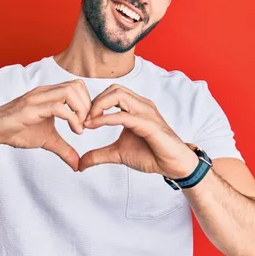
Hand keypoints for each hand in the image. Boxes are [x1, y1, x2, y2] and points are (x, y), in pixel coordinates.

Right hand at [0, 80, 91, 170]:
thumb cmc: (17, 130)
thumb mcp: (48, 140)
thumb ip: (64, 149)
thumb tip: (78, 165)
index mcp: (50, 94)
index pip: (77, 86)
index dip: (87, 102)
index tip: (87, 123)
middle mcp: (45, 92)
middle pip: (77, 86)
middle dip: (88, 106)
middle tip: (86, 125)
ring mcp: (37, 98)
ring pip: (69, 92)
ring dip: (81, 110)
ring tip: (80, 128)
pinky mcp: (30, 109)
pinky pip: (57, 107)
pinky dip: (72, 118)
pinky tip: (74, 131)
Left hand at [78, 84, 198, 177]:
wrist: (174, 165)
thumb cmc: (151, 155)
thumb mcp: (118, 154)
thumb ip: (99, 155)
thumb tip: (80, 164)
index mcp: (135, 107)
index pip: (111, 92)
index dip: (94, 103)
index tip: (82, 120)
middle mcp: (141, 105)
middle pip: (113, 89)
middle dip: (94, 102)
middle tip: (83, 119)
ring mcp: (146, 112)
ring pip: (118, 95)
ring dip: (98, 106)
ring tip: (88, 122)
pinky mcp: (148, 124)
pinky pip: (123, 116)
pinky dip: (105, 119)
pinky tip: (94, 126)